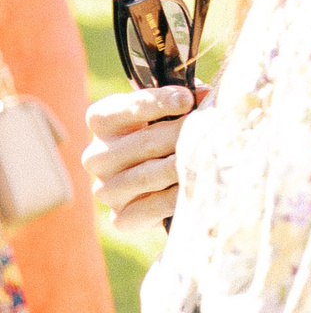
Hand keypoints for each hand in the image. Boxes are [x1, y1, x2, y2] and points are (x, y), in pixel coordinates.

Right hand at [83, 84, 205, 238]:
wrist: (166, 188)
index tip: (187, 100)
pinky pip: (149, 208)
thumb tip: (204, 95)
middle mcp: (96, 156)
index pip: (120, 109)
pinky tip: (196, 186)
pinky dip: (175, 197)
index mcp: (103, 123)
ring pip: (145, 176)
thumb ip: (184, 101)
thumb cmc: (170, 137)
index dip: (155, 102)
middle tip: (211, 129)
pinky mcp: (121, 218)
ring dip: (181, 166)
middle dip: (180, 135)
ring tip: (208, 158)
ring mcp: (105, 189)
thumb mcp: (171, 112)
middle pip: (142, 143)